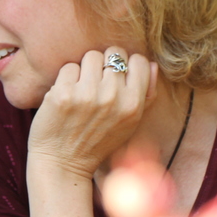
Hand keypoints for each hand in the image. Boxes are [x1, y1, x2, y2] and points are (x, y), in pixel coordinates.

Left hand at [28, 46, 156, 180]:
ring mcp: (86, 95)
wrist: (63, 163)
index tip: (116, 77)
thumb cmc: (98, 142)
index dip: (126, 65)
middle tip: (96, 82)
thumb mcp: (130, 124)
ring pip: (90, 56)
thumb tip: (153, 64)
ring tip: (81, 88)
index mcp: (133, 104)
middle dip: (104, 64)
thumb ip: (146, 95)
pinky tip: (67, 95)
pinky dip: (66, 78)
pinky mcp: (62, 93)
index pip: (139, 60)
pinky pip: (69, 67)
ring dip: (84, 69)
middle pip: (113, 53)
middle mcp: (112, 97)